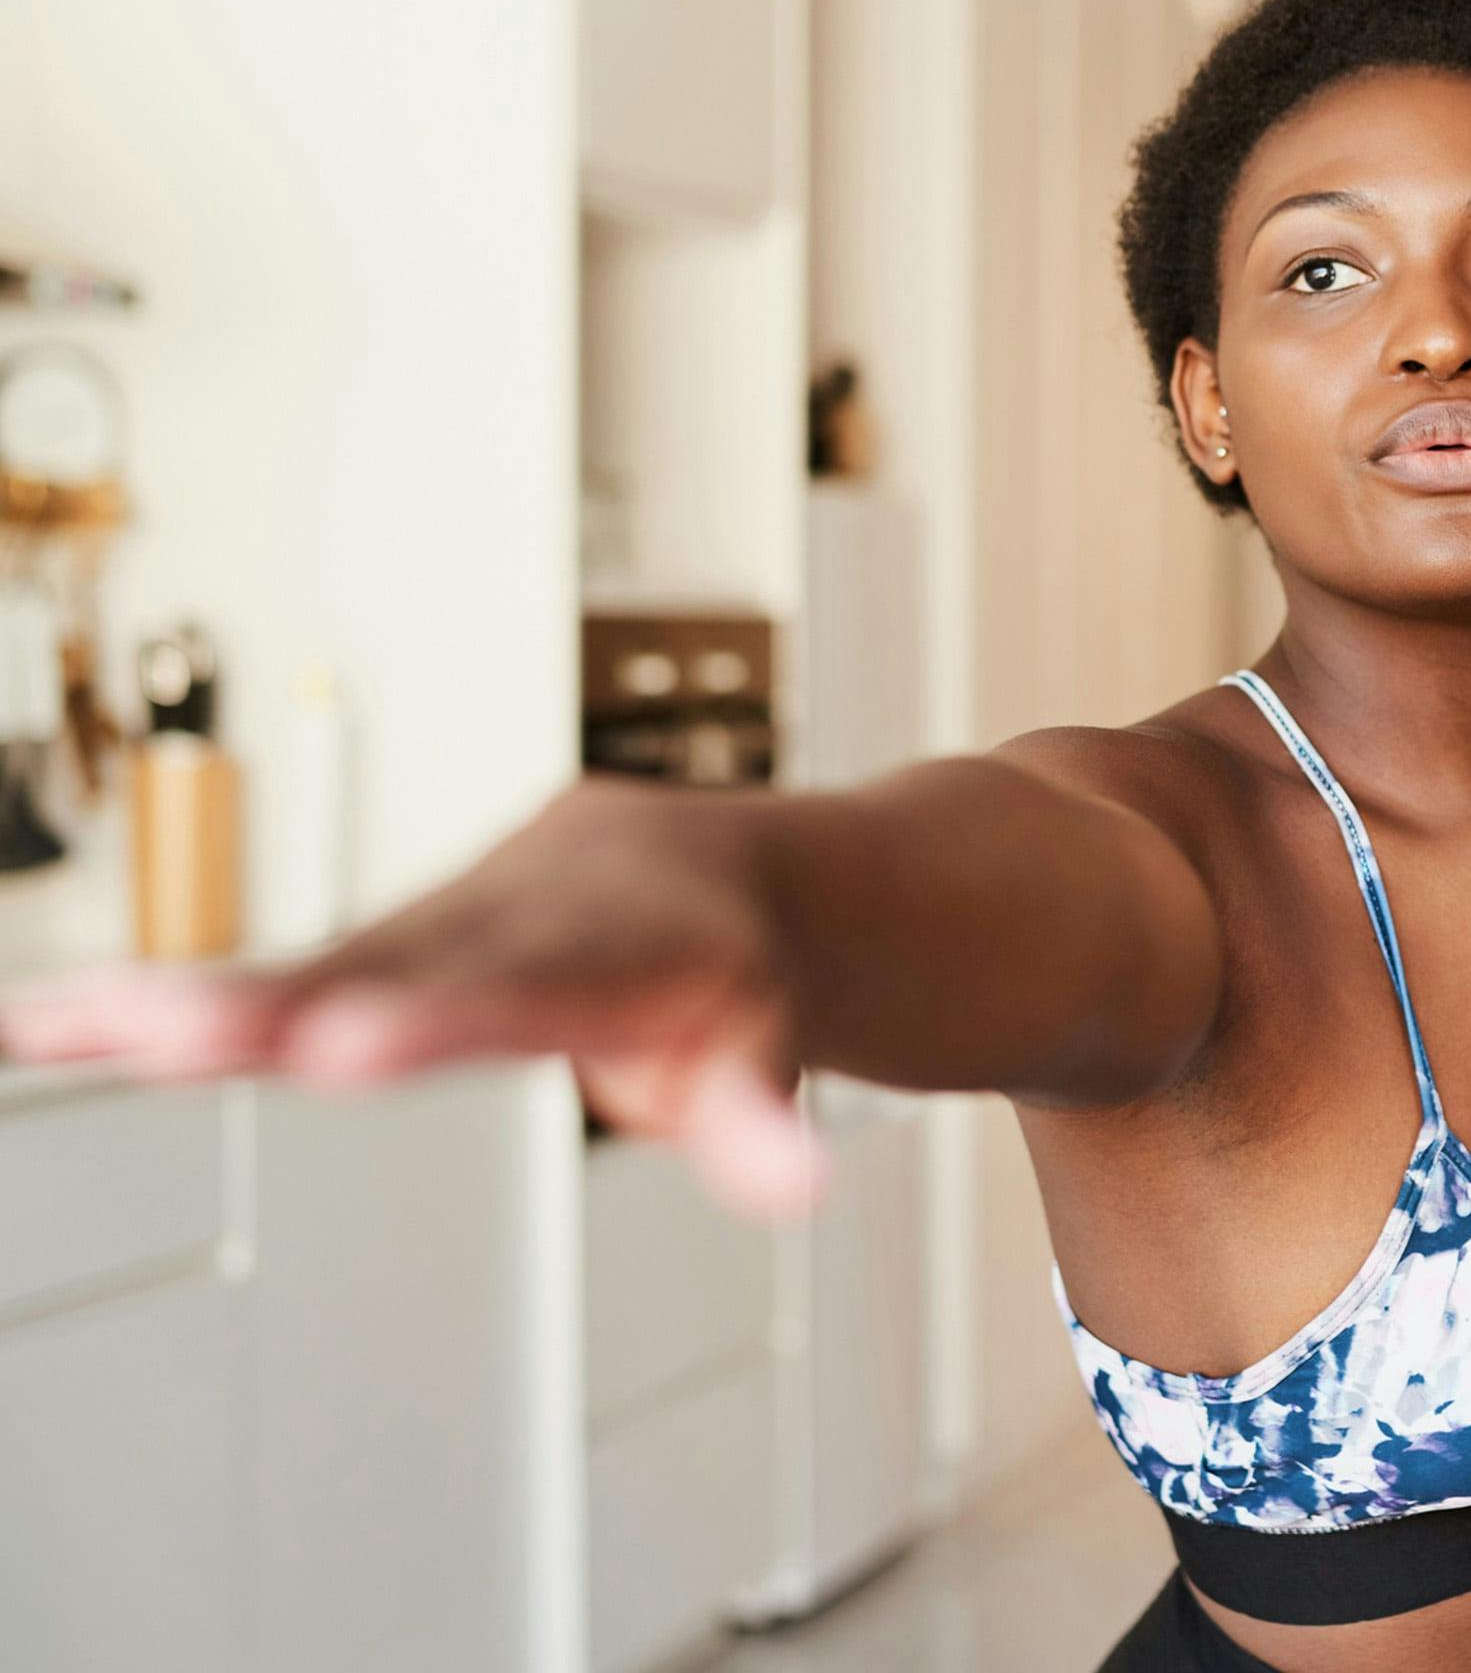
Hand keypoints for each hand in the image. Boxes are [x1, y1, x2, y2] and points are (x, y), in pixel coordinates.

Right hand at [0, 776, 826, 1221]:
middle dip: (277, 1000)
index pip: (520, 983)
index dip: (432, 1014)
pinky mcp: (406, 930)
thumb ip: (760, 1120)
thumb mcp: (770, 1045)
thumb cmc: (745, 972)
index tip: (338, 1049)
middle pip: (390, 958)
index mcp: (613, 936)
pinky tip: (54, 1023)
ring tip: (58, 1030)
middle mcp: (517, 910)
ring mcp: (453, 913)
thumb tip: (803, 1190)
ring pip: (316, 953)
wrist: (731, 874)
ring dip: (187, 996)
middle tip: (164, 1038)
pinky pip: (289, 965)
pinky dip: (176, 994)